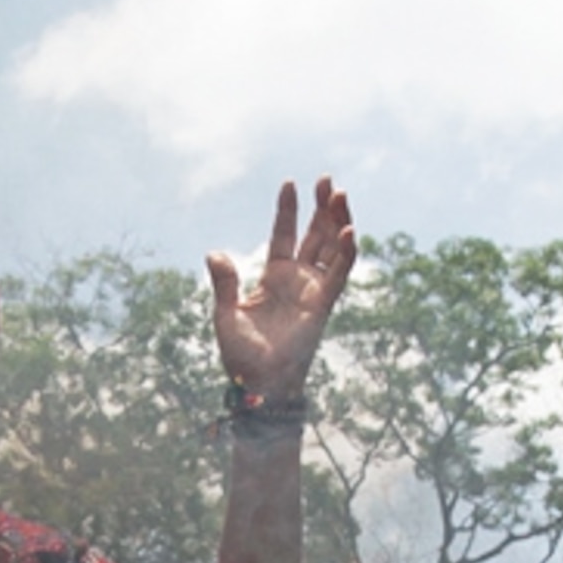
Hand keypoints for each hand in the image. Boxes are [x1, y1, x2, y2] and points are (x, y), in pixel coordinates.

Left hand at [207, 179, 355, 404]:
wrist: (259, 383)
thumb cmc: (241, 355)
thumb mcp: (226, 313)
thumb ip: (224, 282)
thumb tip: (214, 253)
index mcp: (274, 277)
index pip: (285, 235)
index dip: (288, 211)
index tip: (290, 184)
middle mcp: (298, 280)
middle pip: (316, 235)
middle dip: (322, 207)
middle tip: (329, 180)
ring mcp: (313, 291)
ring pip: (332, 248)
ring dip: (338, 222)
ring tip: (341, 194)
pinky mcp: (323, 305)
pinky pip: (338, 275)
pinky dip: (345, 253)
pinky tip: (348, 230)